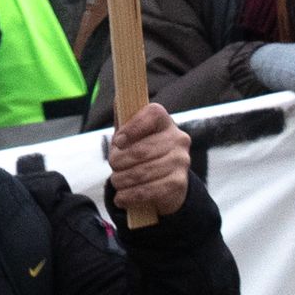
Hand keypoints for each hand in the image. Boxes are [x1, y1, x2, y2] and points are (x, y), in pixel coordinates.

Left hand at [104, 101, 191, 220]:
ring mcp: (181, 161)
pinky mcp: (179, 183)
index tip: (118, 141)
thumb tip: (119, 96)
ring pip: (144, 172)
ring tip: (116, 183)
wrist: (165, 183)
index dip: (133, 127)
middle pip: (143, 149)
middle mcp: (178, 138)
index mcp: (164, 120)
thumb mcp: (131, 133)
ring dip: (123, 180)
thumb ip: (124, 117)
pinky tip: (122, 198)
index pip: (152, 114)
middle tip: (113, 166)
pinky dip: (132, 195)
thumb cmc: (142, 151)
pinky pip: (151, 190)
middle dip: (121, 161)